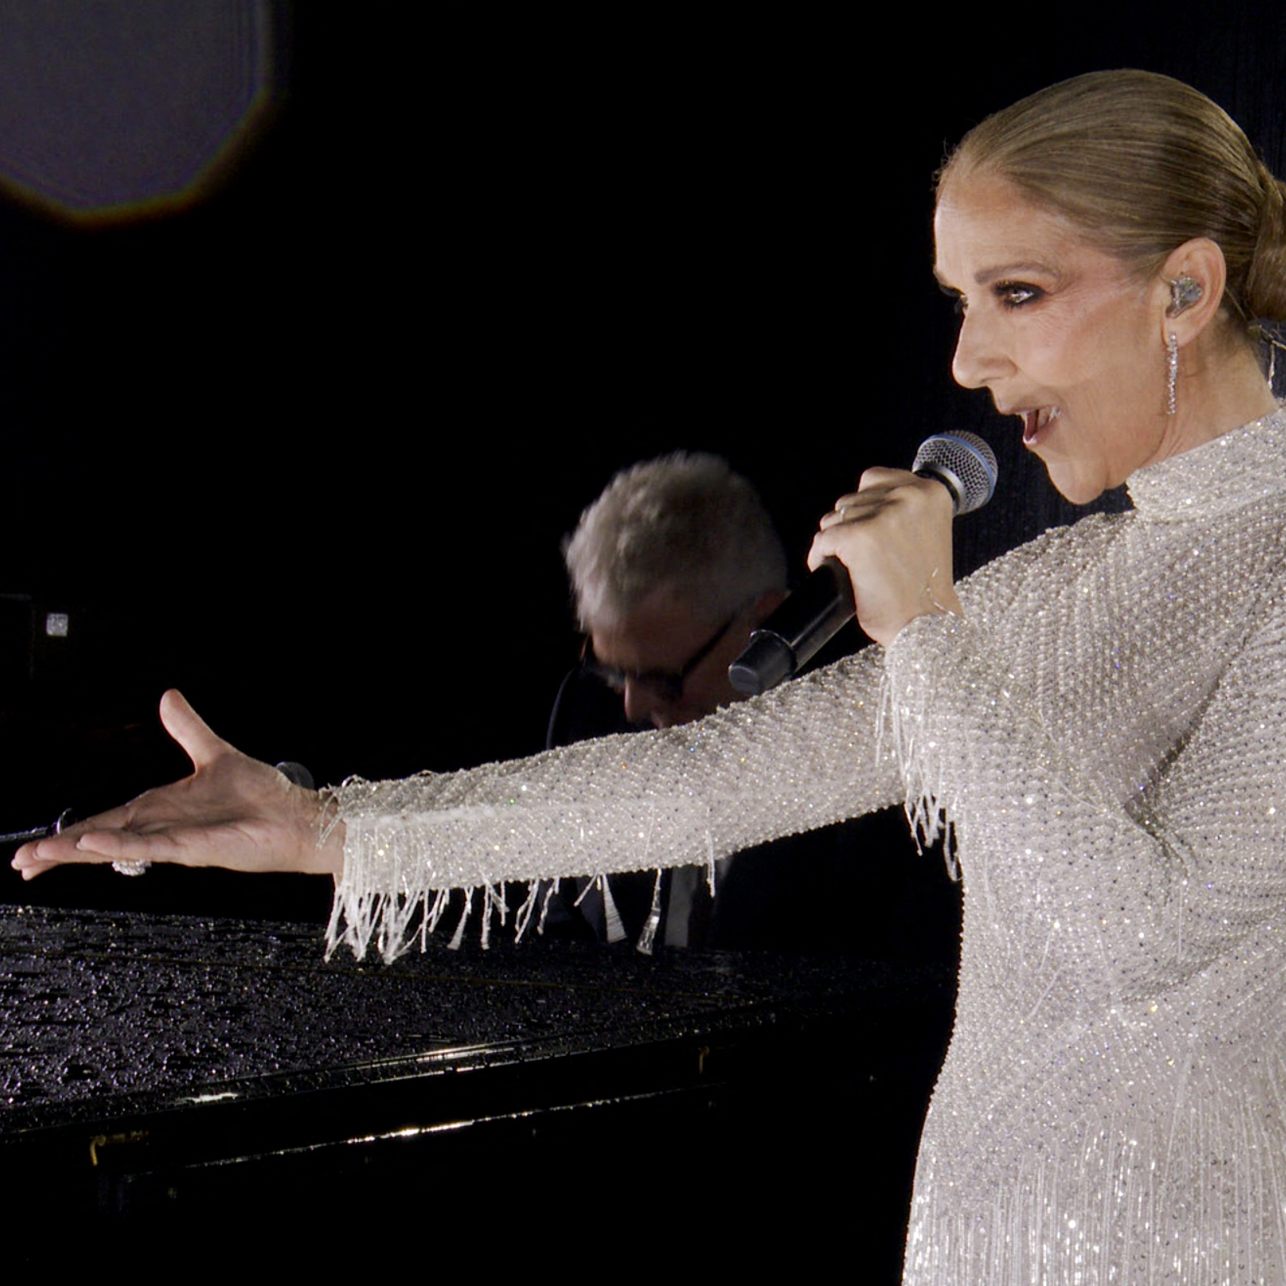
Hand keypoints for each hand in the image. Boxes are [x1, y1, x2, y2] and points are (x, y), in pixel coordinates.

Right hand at [11, 690, 342, 880]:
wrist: (298, 816)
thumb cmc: (262, 795)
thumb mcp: (215, 753)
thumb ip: (187, 729)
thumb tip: (167, 697)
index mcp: (160, 810)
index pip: (104, 823)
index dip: (70, 835)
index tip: (33, 851)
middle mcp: (162, 828)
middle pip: (100, 841)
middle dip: (60, 851)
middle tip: (21, 863)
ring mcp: (177, 841)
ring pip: (117, 848)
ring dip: (79, 851)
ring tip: (40, 856)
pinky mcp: (196, 848)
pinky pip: (152, 847)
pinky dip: (121, 846)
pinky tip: (94, 845)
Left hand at [808, 468, 961, 645]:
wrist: (927, 623)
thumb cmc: (925, 587)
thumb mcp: (927, 531)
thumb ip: (902, 510)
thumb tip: (858, 503)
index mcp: (931, 492)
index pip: (873, 479)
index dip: (864, 506)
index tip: (867, 528)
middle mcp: (909, 496)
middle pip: (850, 500)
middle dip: (848, 526)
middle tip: (862, 556)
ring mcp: (883, 516)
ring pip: (833, 519)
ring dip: (835, 543)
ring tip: (852, 566)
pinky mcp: (859, 537)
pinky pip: (822, 541)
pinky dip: (820, 558)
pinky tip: (834, 572)